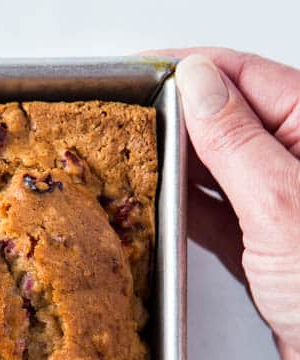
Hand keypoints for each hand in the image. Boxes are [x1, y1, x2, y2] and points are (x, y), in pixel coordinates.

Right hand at [161, 48, 299, 359]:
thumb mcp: (278, 202)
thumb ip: (235, 141)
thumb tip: (197, 83)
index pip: (242, 77)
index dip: (187, 69)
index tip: (139, 72)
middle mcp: (297, 161)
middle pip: (225, 119)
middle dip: (174, 118)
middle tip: (124, 121)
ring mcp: (279, 203)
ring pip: (216, 167)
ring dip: (174, 165)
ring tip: (131, 160)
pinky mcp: (263, 244)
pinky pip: (215, 213)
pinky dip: (184, 210)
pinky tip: (158, 206)